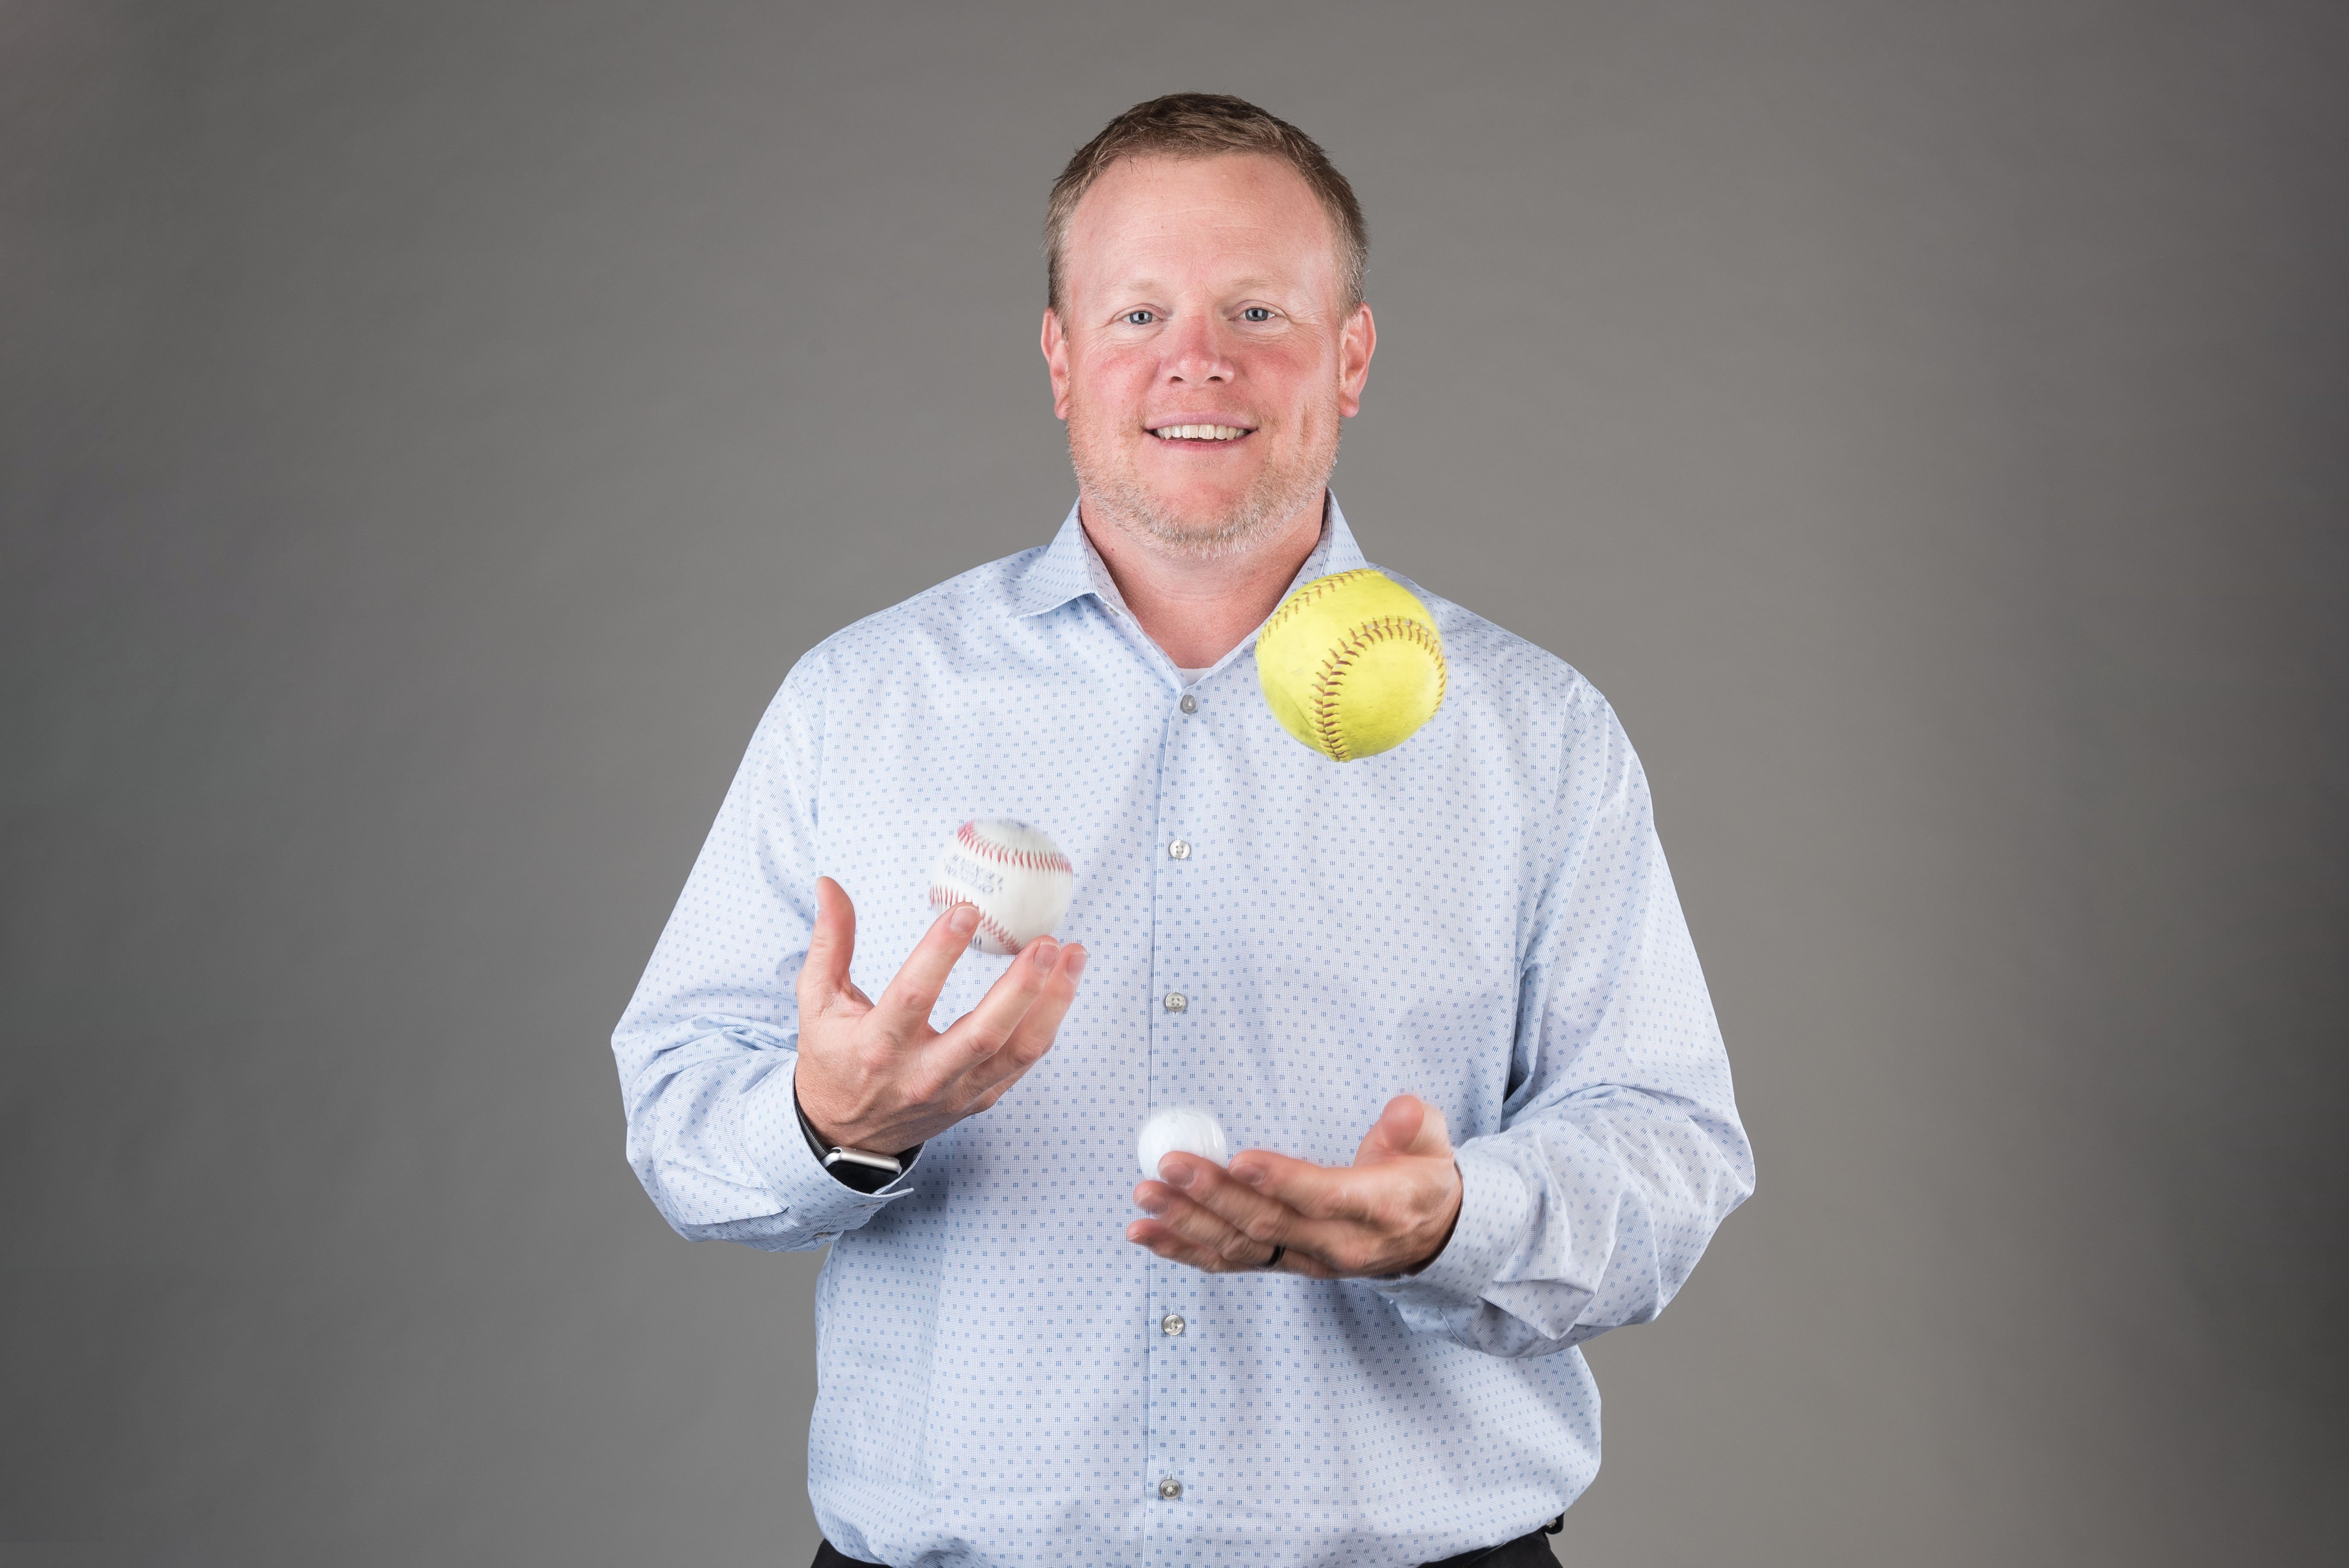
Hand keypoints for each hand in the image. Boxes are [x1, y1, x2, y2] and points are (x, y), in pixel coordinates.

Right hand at [794, 876, 1086, 1153]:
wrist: (846, 1134)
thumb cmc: (833, 1057)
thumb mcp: (817, 1002)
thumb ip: (830, 943)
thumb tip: (829, 884)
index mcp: (878, 1047)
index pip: (914, 996)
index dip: (941, 953)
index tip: (968, 910)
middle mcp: (921, 1074)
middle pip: (984, 1033)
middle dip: (1022, 986)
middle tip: (1047, 941)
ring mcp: (957, 1092)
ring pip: (1018, 1051)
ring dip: (1053, 1002)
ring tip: (1073, 955)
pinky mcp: (980, 1100)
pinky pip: (1024, 1063)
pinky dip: (1049, 1023)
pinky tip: (1063, 985)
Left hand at [1125, 1095, 1463, 1276]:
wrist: (1429, 1235)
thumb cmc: (1421, 1178)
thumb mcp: (1434, 1142)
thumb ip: (1415, 1125)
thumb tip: (1399, 1111)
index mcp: (1379, 1207)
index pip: (1326, 1197)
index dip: (1283, 1180)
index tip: (1241, 1160)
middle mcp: (1339, 1242)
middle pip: (1270, 1223)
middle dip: (1216, 1195)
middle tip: (1171, 1166)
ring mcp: (1307, 1259)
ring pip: (1243, 1246)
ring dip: (1189, 1224)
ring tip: (1146, 1199)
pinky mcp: (1285, 1263)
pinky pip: (1232, 1261)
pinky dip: (1186, 1249)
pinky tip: (1148, 1234)